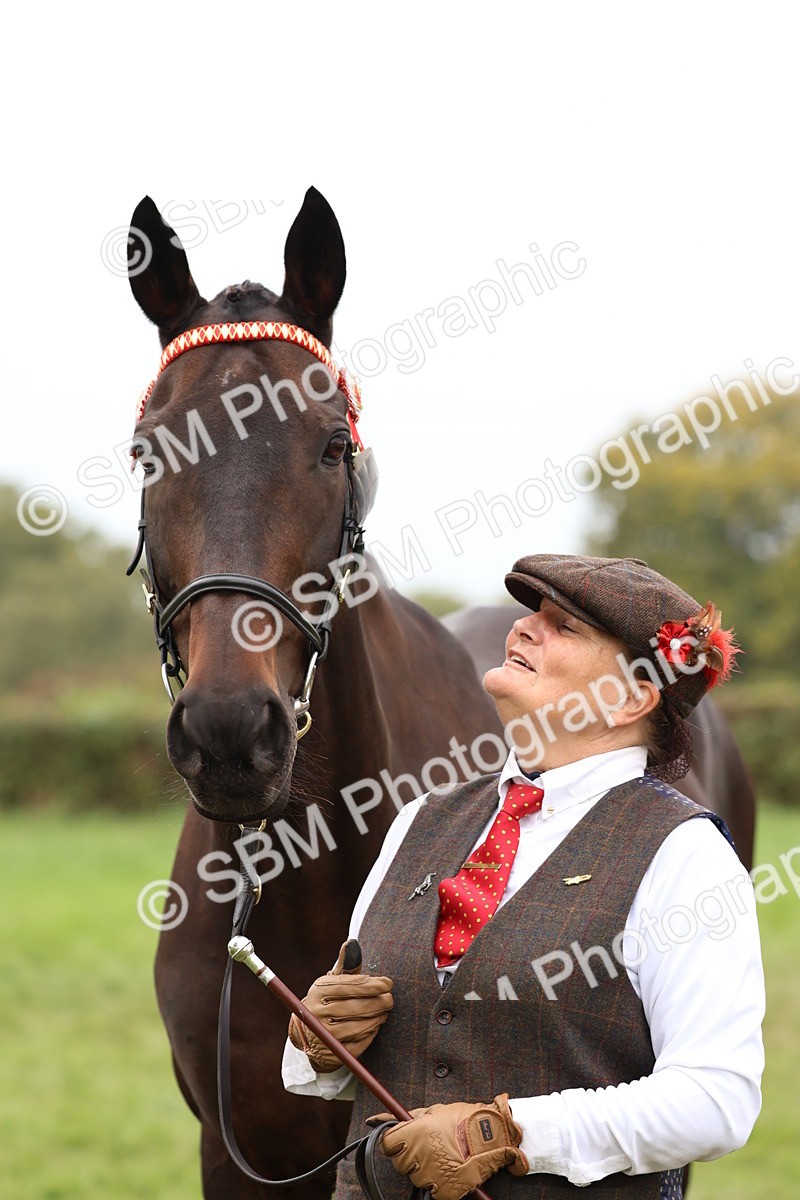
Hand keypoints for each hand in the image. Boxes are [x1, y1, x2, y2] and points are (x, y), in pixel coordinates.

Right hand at [288, 940, 393, 1072]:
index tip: (388, 983)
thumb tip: (352, 942)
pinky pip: (359, 1043)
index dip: (373, 984)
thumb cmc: (327, 1000)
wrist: (307, 1032)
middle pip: (358, 1007)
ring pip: (361, 1026)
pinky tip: (373, 1026)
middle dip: (379, 1002)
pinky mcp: (331, 1053)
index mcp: (319, 990)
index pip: (351, 985)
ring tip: (383, 1012)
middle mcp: (318, 1012)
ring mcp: (324, 1035)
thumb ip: (346, 965)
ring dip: (377, 1018)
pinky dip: (370, 1034)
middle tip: (390, 1000)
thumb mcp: (332, 981)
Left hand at [370, 1094, 527, 1199]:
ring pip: (417, 1179)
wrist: (493, 1135)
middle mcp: (420, 1154)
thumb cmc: (462, 1119)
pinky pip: (434, 1192)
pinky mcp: (445, 1191)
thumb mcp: (433, 1111)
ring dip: (426, 1171)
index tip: (403, 1142)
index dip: (393, 1144)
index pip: (387, 1144)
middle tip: (429, 1149)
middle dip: (411, 1157)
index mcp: (414, 1132)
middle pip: (400, 1163)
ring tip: (443, 1158)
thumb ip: (404, 1117)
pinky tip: (451, 1170)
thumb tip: (374, 1119)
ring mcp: (432, 1175)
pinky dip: (440, 1184)